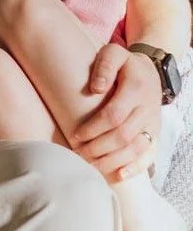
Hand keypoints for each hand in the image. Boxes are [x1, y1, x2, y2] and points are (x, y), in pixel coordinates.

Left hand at [73, 46, 162, 180]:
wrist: (150, 70)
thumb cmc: (123, 63)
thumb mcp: (113, 54)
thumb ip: (104, 66)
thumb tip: (95, 88)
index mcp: (136, 89)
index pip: (114, 115)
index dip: (94, 128)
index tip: (75, 135)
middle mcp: (147, 108)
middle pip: (123, 135)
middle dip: (98, 148)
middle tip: (77, 154)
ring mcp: (153, 123)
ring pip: (136, 148)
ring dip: (112, 161)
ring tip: (90, 166)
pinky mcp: (154, 132)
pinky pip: (149, 154)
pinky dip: (135, 167)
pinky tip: (119, 175)